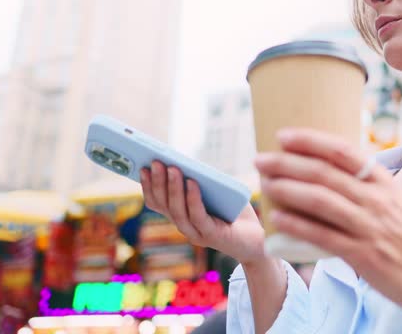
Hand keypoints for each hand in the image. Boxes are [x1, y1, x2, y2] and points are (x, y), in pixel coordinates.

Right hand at [140, 161, 267, 265]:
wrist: (258, 240)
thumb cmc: (236, 212)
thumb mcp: (217, 192)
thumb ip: (202, 181)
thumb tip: (188, 161)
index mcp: (182, 216)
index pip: (157, 203)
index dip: (148, 186)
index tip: (143, 167)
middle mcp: (185, 227)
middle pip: (164, 205)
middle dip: (158, 182)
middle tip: (156, 162)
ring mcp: (197, 233)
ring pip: (178, 212)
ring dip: (173, 189)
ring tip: (172, 168)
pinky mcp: (213, 236)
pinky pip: (198, 216)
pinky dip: (193, 199)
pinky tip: (192, 183)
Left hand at [256, 128, 401, 318]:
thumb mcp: (391, 200)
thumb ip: (362, 186)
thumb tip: (322, 170)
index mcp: (382, 181)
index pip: (343, 151)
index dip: (311, 141)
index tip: (283, 135)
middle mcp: (376, 199)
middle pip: (325, 173)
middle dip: (288, 163)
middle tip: (260, 159)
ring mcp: (370, 226)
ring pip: (322, 200)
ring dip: (288, 190)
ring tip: (265, 185)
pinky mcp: (364, 254)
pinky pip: (324, 236)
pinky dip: (298, 226)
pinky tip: (278, 219)